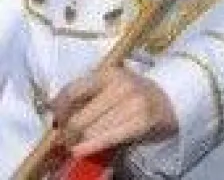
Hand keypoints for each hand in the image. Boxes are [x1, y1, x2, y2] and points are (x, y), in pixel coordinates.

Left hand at [49, 66, 177, 156]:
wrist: (169, 100)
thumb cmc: (131, 95)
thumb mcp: (110, 85)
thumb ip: (85, 94)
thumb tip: (54, 112)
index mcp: (110, 72)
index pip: (70, 93)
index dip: (58, 111)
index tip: (57, 121)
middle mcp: (122, 85)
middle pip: (77, 119)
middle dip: (67, 133)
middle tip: (67, 138)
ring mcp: (134, 103)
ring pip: (89, 132)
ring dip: (79, 142)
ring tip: (78, 143)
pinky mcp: (142, 122)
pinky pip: (106, 139)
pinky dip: (90, 147)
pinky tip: (82, 150)